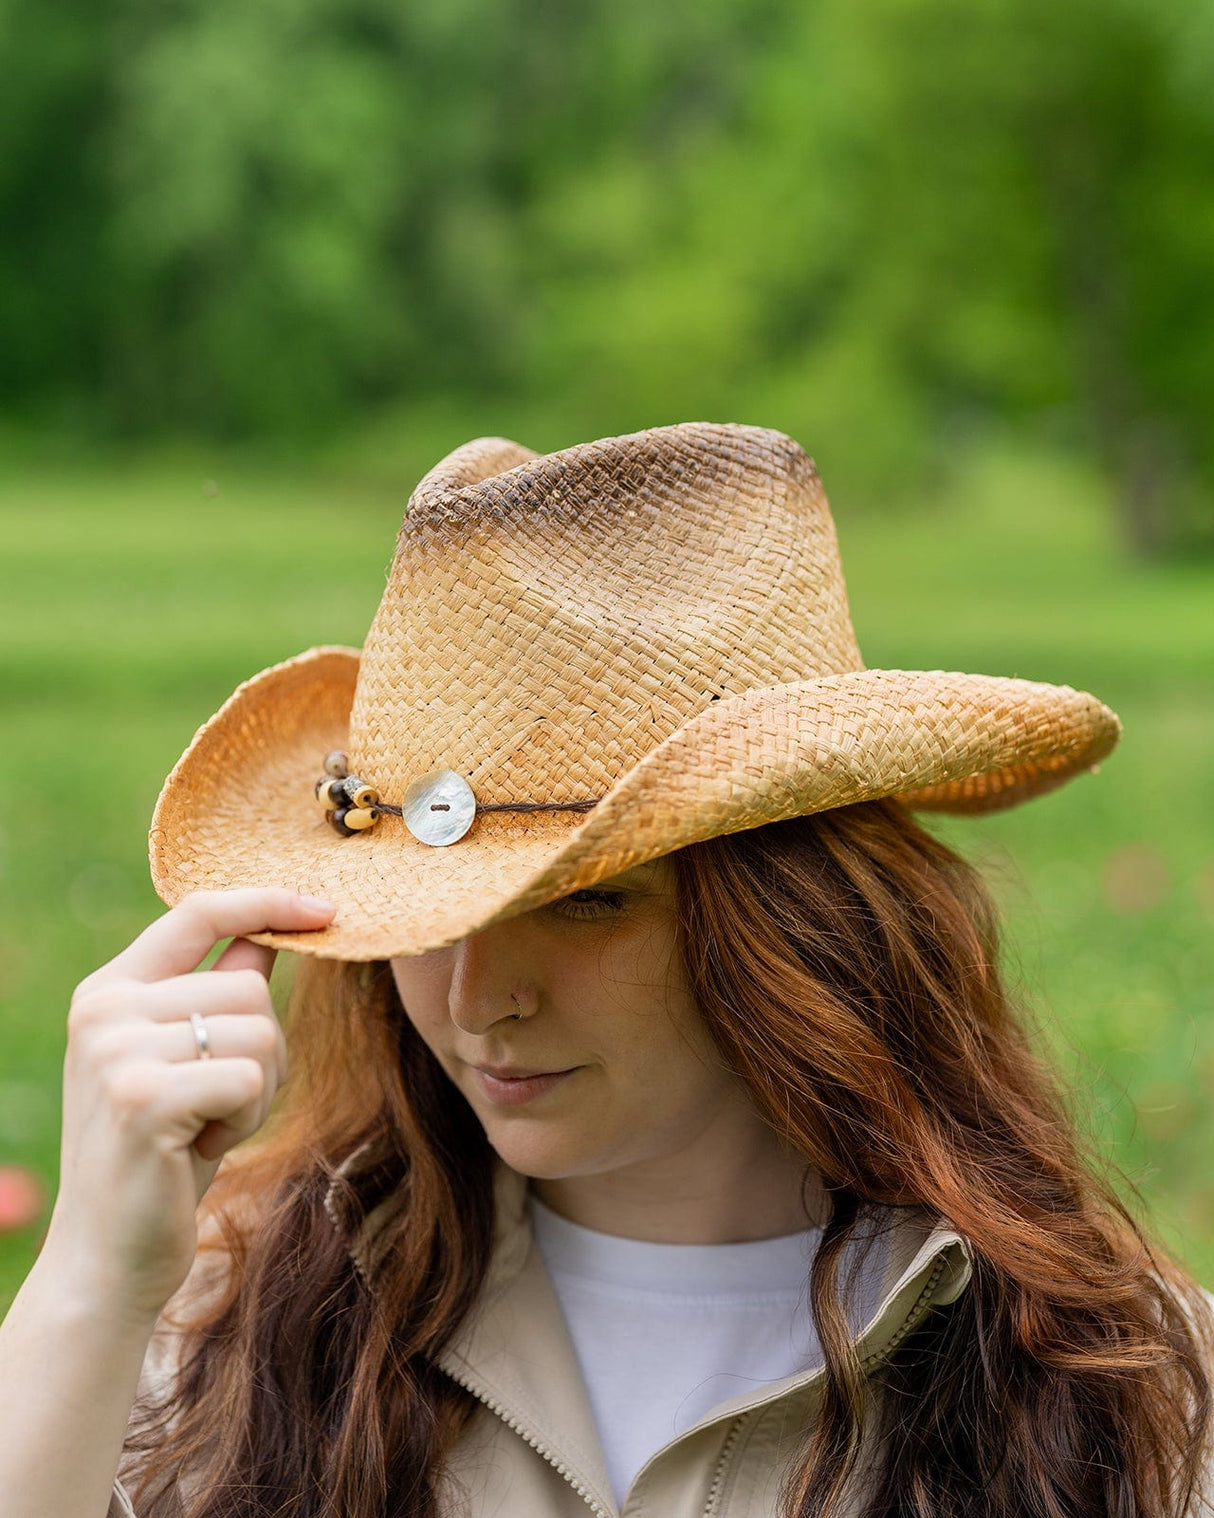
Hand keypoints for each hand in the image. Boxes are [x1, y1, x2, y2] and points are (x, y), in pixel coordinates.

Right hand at [40, 888, 334, 1327]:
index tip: (324, 910)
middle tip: (219, 1104)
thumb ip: (218, 990)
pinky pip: (250, 1078)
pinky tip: (199, 1148)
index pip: (198, 912)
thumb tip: (274, 929)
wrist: (109, 1254)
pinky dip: (245, 1118)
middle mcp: (103, 1009)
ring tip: (205, 1126)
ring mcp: (116, 1051)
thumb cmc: (162, 1152)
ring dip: (256, 1089)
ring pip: (259, 1031)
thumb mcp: (187, 1059)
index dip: (267, 902)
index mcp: (109, 989)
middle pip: (249, 988)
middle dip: (264, 1050)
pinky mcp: (143, 1097)